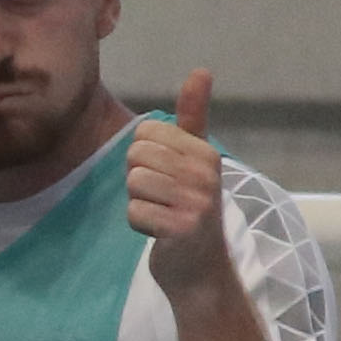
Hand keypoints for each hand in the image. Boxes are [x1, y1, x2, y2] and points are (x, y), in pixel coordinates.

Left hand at [127, 69, 236, 301]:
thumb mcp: (195, 160)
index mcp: (206, 152)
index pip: (144, 132)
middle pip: (135, 155)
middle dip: (138, 179)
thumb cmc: (190, 208)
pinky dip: (140, 225)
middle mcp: (206, 173)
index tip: (166, 178)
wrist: (201, 271)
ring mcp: (197, 201)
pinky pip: (134, 212)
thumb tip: (201, 69)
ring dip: (139, 203)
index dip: (143, 157)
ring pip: (133, 182)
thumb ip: (193, 117)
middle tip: (162, 198)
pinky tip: (161, 233)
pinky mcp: (183, 228)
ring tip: (163, 214)